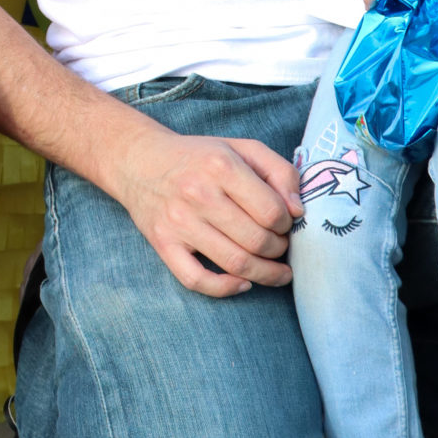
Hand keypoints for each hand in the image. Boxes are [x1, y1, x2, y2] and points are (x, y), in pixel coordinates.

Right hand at [114, 125, 302, 296]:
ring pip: (235, 264)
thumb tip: (299, 210)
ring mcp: (179, 222)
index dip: (288, 224)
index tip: (286, 223)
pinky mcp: (163, 243)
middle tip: (280, 245)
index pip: (273, 211)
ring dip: (266, 274)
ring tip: (276, 271)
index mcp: (221, 166)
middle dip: (279, 249)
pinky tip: (242, 283)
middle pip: (258, 241)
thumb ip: (279, 171)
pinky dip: (225, 289)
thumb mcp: (241, 149)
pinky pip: (197, 280)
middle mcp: (199, 194)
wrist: (139, 161)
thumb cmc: (199, 157)